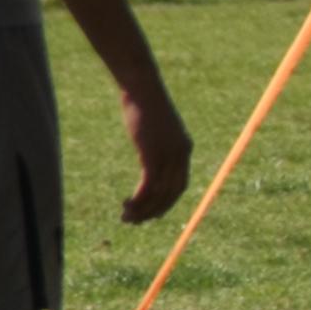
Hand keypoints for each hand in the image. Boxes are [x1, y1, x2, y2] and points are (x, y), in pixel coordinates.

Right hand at [120, 87, 192, 224]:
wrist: (142, 88)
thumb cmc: (144, 105)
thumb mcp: (155, 127)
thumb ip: (156, 143)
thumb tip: (149, 153)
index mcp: (184, 149)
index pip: (180, 185)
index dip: (167, 202)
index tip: (152, 212)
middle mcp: (181, 155)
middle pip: (172, 194)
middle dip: (154, 212)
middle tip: (135, 221)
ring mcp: (168, 156)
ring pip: (159, 194)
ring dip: (142, 210)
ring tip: (125, 218)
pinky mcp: (153, 155)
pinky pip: (148, 187)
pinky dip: (138, 200)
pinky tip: (126, 205)